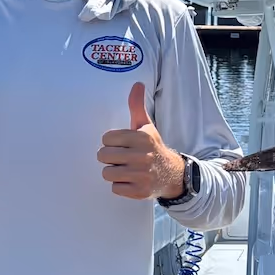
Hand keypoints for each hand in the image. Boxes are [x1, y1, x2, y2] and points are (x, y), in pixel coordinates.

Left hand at [98, 82, 185, 199]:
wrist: (171, 173)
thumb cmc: (152, 147)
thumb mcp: (145, 126)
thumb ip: (137, 105)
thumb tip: (137, 83)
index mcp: (142, 137)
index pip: (106, 138)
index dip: (112, 142)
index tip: (122, 144)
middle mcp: (143, 156)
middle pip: (103, 156)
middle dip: (109, 157)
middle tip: (121, 157)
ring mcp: (141, 175)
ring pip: (107, 173)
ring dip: (113, 172)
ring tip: (125, 168)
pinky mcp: (139, 191)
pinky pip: (114, 188)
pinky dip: (120, 185)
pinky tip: (131, 180)